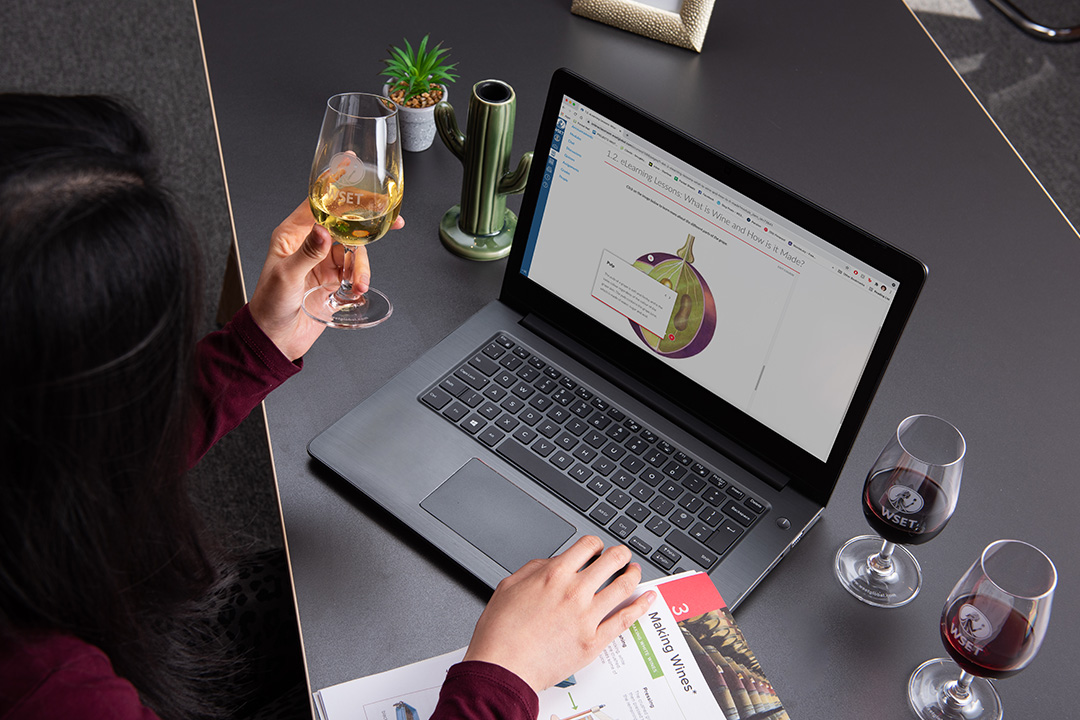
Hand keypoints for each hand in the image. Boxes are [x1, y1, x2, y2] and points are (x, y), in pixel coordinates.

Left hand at [248, 201, 404, 360]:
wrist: (276, 339)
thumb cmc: (268, 305)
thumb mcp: (286, 276)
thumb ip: (307, 253)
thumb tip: (323, 231)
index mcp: (292, 235)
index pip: (318, 207)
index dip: (341, 199)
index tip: (363, 196)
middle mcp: (310, 245)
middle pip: (344, 227)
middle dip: (365, 228)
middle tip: (389, 224)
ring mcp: (323, 263)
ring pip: (353, 252)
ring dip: (361, 267)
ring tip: (359, 284)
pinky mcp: (334, 281)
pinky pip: (355, 273)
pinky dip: (360, 280)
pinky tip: (356, 290)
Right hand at [462, 536, 655, 692]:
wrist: (502, 668)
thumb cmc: (500, 632)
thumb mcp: (509, 586)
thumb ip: (534, 569)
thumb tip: (553, 562)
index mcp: (554, 575)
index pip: (587, 546)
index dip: (596, 544)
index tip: (598, 548)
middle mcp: (574, 591)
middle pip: (611, 561)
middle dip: (620, 554)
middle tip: (622, 556)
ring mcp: (587, 617)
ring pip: (623, 586)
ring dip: (633, 574)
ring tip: (635, 572)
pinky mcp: (594, 641)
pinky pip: (625, 620)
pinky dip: (640, 607)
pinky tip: (646, 599)